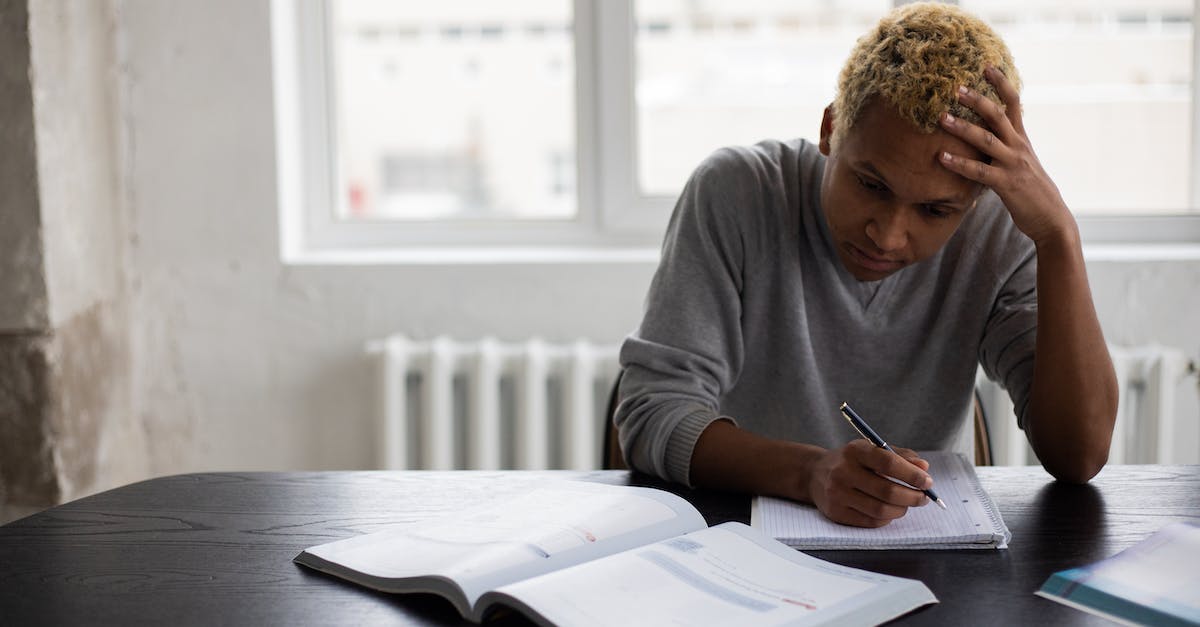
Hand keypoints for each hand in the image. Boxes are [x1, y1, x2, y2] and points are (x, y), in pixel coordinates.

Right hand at [807, 439, 931, 526]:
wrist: (814, 474)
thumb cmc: (852, 461)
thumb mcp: (872, 450)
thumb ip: (900, 456)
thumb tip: (923, 468)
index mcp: (855, 451)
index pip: (888, 463)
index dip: (912, 474)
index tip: (927, 481)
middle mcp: (843, 471)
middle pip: (887, 491)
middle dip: (912, 496)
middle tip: (923, 497)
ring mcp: (837, 494)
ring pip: (881, 510)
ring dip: (901, 509)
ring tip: (907, 504)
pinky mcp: (836, 513)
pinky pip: (871, 522)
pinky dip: (887, 518)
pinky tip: (889, 511)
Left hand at [938, 67, 1074, 244]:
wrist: (1051, 218)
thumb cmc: (1031, 191)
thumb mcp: (1021, 163)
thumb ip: (1005, 147)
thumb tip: (986, 136)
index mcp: (1021, 139)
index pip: (1013, 103)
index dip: (1001, 83)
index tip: (987, 65)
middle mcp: (1018, 146)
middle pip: (997, 115)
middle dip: (977, 99)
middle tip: (955, 86)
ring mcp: (1013, 164)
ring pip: (985, 139)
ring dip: (962, 127)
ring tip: (941, 117)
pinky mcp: (1006, 184)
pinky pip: (979, 171)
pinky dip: (959, 164)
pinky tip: (941, 157)